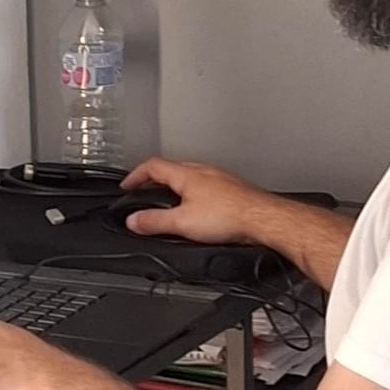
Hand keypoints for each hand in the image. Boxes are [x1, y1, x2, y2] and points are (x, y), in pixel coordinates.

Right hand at [120, 157, 271, 244]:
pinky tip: (197, 209)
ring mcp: (218, 178)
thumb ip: (155, 221)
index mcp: (186, 174)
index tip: (127, 186)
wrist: (262, 219)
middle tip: (144, 191)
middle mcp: (202, 171)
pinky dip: (192, 194)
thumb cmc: (229, 216)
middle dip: (153, 180)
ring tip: (168, 201)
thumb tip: (133, 220)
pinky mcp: (230, 189)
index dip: (135, 175)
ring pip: (189, 175)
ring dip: (174, 186)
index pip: (152, 166)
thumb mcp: (182, 223)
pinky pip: (204, 185)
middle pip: (170, 168)